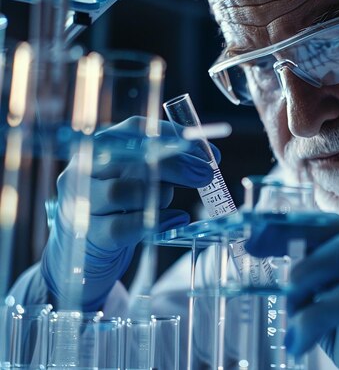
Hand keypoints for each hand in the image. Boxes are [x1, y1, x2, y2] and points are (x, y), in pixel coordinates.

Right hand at [41, 116, 216, 309]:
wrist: (82, 256)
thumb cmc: (118, 209)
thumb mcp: (141, 180)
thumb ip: (169, 165)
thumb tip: (210, 156)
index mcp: (98, 147)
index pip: (135, 129)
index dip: (173, 136)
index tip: (204, 150)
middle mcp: (83, 169)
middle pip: (130, 158)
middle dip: (175, 164)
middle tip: (205, 174)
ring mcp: (81, 203)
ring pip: (121, 191)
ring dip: (159, 195)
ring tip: (174, 200)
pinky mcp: (88, 235)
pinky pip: (122, 227)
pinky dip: (156, 222)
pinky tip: (177, 220)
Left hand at [245, 214, 338, 369]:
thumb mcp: (336, 320)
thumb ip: (314, 298)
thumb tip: (283, 290)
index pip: (324, 227)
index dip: (288, 225)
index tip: (254, 234)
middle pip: (330, 230)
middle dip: (288, 236)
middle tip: (254, 252)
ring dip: (303, 278)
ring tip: (289, 311)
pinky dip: (313, 319)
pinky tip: (299, 342)